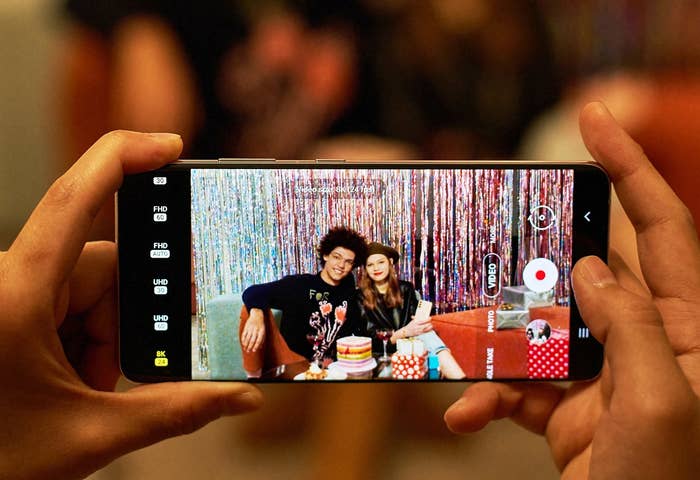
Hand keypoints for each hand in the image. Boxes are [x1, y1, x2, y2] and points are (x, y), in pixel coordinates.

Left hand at [0, 131, 261, 479]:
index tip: (171, 146)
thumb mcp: (88, 435)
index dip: (125, 156)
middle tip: (105, 383)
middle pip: (101, 269)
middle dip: (120, 324)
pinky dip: (82, 340)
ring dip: (100, 341)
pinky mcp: (10, 308)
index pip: (76, 198)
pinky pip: (65, 304)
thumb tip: (242, 397)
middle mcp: (10, 280)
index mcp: (17, 294)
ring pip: (86, 291)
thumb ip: (174, 412)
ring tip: (80, 395)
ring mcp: (9, 292)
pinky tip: (68, 384)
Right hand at [241, 307, 265, 351]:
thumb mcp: (264, 331)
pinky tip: (243, 343)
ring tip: (245, 348)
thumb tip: (260, 347)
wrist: (257, 315)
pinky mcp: (246, 327)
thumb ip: (262, 339)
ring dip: (246, 344)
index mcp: (261, 331)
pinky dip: (243, 340)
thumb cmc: (261, 325)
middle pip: (252, 340)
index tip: (253, 350)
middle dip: (249, 347)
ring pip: (247, 338)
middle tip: (248, 351)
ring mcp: (250, 328)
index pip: (258, 340)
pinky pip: (244, 334)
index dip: (256, 346)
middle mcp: (256, 330)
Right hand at [400, 315, 433, 338]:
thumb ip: (417, 318)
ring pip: (426, 329)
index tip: (430, 318)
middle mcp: (417, 327)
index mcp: (415, 323)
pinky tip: (431, 329)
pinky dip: (429, 330)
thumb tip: (422, 315)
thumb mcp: (413, 321)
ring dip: (430, 327)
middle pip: (425, 325)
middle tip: (433, 321)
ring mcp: (418, 331)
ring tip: (433, 325)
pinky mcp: (419, 334)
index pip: (422, 321)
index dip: (427, 319)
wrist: (406, 332)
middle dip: (430, 323)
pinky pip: (425, 332)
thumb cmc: (410, 325)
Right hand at [444, 103, 699, 478]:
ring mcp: (601, 375)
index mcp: (687, 331)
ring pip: (538, 331)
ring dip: (493, 347)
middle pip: (583, 275)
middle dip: (531, 265)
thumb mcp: (658, 406)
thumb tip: (595, 267)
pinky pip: (519, 384)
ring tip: (456, 358)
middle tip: (492, 248)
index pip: (664, 228)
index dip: (631, 169)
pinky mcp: (566, 407)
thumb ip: (630, 327)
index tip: (594, 120)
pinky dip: (487, 396)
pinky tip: (465, 415)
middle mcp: (645, 343)